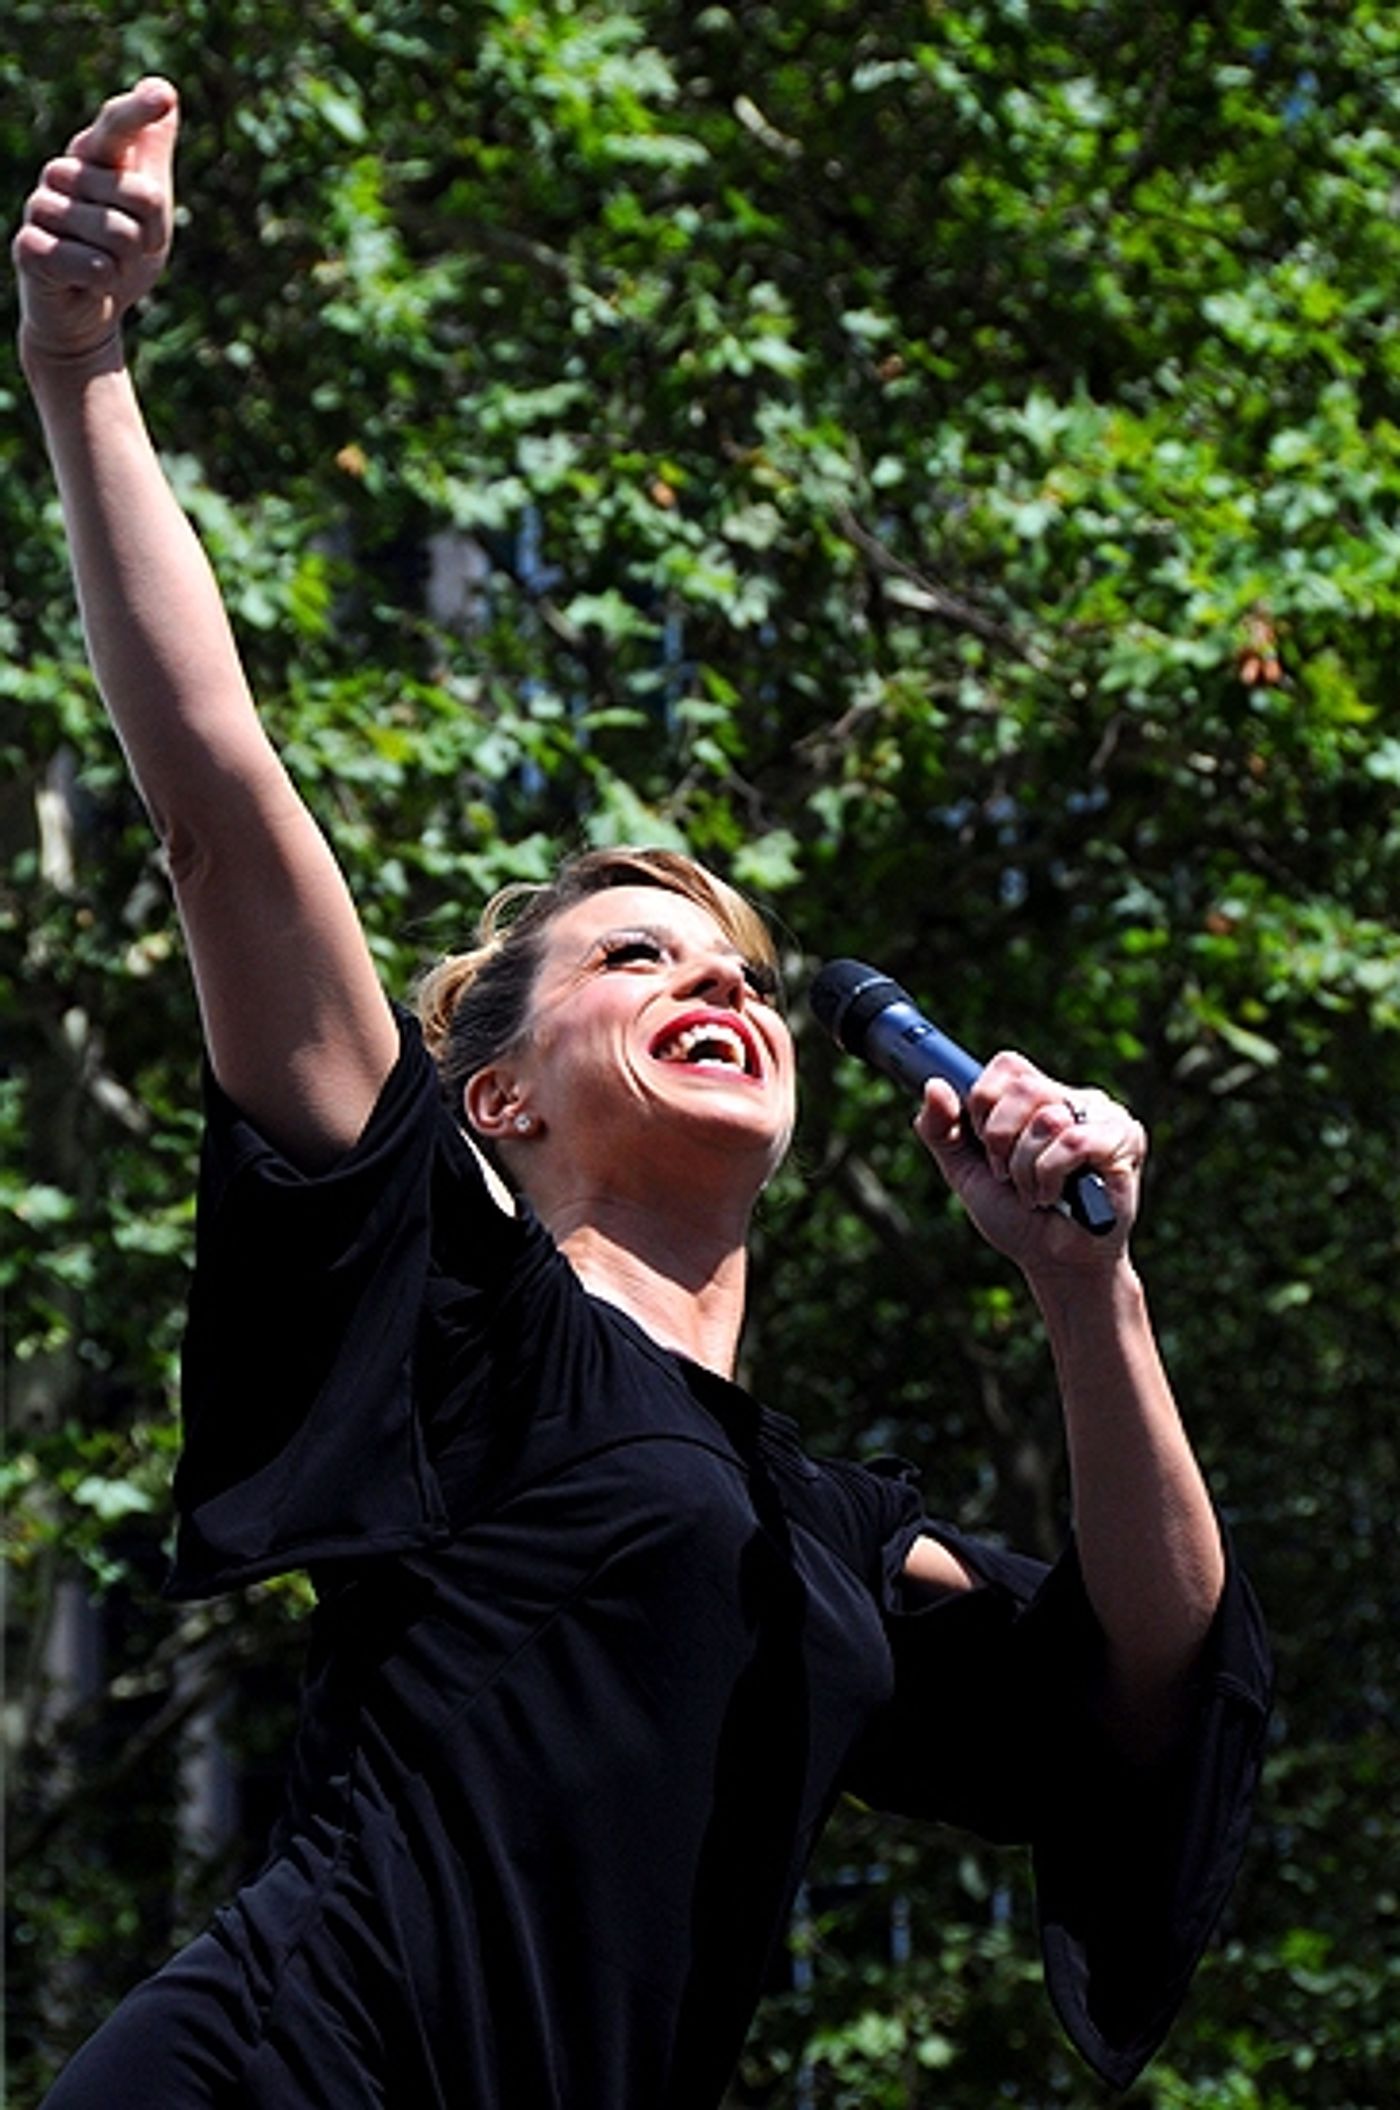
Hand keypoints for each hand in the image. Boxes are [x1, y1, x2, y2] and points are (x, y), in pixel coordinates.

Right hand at [13, 77, 178, 372]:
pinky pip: (91, 263)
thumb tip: (163, 84)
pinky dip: (101, 280)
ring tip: (104, 265)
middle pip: (141, 195)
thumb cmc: (119, 254)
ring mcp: (41, 208)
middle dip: (149, 235)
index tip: (162, 95)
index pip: (116, 127)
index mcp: (93, 157)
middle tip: (128, 250)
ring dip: (125, 262)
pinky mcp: (29, 247)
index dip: (138, 112)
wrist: (87, 313)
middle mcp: (63, 173)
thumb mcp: (148, 207)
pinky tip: (87, 282)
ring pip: (118, 233)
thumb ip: (151, 152)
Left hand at [914, 1051, 1144, 1274]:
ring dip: (1026, 1169)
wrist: (1054, 1263)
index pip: (1007, 1065)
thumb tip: (933, 1085)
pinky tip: (1057, 1196)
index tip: (983, 1143)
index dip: (984, 1101)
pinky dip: (1050, 1176)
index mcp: (1038, 1097)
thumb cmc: (1016, 1216)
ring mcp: (1103, 1115)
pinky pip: (1073, 1141)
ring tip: (1034, 1192)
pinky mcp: (1125, 1139)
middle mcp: (1073, 1098)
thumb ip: (939, 1128)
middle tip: (1007, 1175)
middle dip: (1000, 1140)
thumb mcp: (964, 1171)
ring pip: (1046, 1119)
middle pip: (1023, 1087)